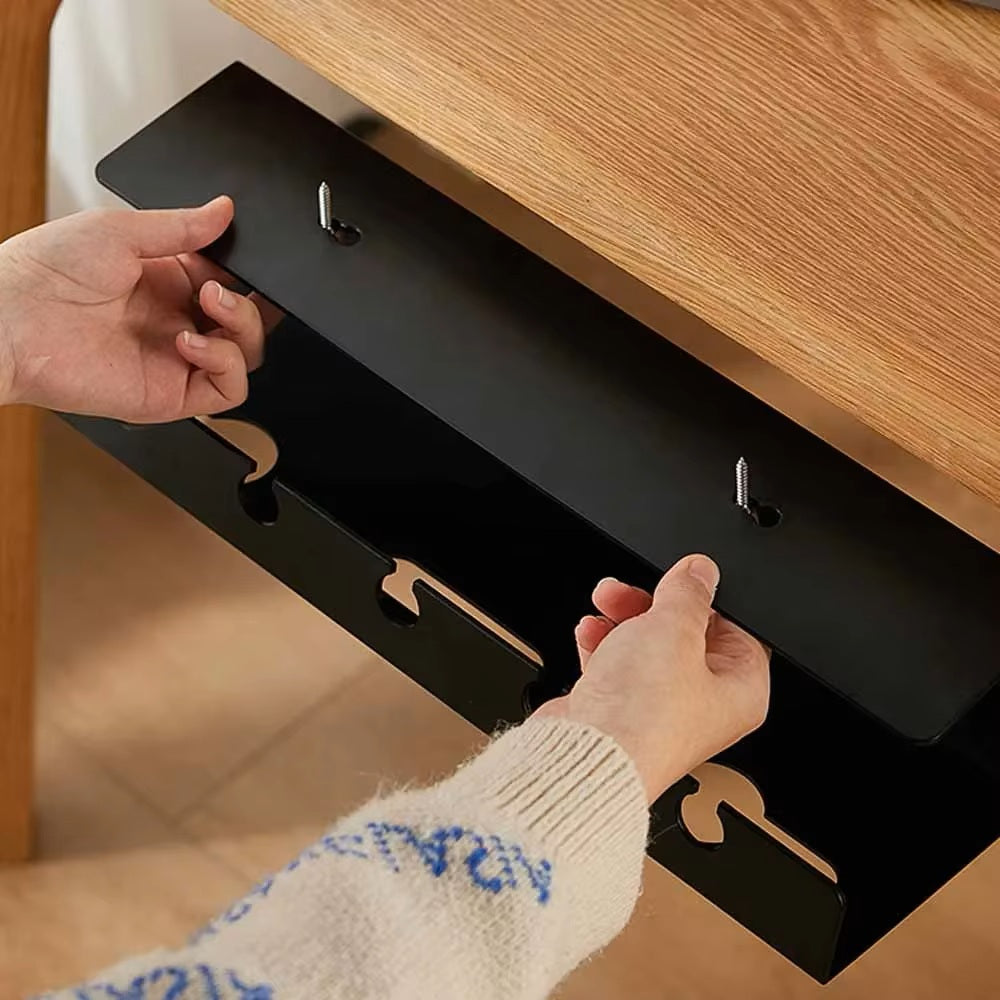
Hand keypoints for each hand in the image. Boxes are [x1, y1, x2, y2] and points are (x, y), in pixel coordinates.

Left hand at [0, 197, 279, 419]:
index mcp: (167, 281)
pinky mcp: (173, 394)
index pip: (232, 282)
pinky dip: (226, 365)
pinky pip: (228, 391)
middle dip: (251, 304)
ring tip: (211, 306)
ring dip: (243, 329)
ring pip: (246, 355)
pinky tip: (192, 342)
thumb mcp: (119, 229)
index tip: (246, 261)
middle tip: (222, 288)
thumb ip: (181, 225)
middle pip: (247, 322)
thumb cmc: (44, 273)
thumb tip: (224, 210)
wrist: (10, 321)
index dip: (248, 276)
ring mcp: (177, 360)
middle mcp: (176, 321)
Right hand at [536, 554, 769, 802]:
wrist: (586, 752)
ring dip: (622, 619)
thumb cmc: (642, 717)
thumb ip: (688, 591)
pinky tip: (590, 633)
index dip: (706, 599)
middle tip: (631, 591)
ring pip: (647, 648)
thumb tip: (700, 571)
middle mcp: (704, 706)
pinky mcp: (621, 713)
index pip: (736, 630)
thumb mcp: (674, 629)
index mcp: (741, 692)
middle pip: (687, 635)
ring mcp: (660, 711)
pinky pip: (617, 666)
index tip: (682, 579)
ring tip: (605, 603)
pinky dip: (602, 645)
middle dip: (652, 605)